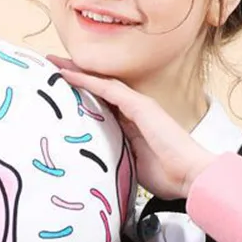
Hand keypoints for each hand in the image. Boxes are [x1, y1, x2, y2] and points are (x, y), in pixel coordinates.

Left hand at [45, 55, 216, 198]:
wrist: (190, 177)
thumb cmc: (168, 177)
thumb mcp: (131, 166)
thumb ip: (116, 157)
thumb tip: (93, 164)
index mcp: (133, 126)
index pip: (103, 106)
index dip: (82, 96)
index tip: (62, 92)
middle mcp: (135, 111)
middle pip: (100, 90)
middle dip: (76, 78)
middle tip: (51, 69)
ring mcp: (139, 107)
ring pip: (101, 84)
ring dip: (77, 73)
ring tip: (53, 64)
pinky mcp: (140, 107)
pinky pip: (107, 89)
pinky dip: (86, 80)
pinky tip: (67, 74)